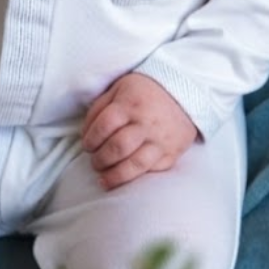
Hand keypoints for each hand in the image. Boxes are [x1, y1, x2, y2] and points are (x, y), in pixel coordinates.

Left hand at [81, 72, 198, 189]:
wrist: (182, 93)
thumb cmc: (143, 92)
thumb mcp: (118, 89)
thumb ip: (99, 109)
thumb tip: (86, 134)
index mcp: (130, 104)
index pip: (104, 126)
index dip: (90, 140)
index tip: (87, 146)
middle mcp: (146, 123)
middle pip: (118, 148)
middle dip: (100, 160)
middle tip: (95, 162)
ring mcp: (161, 140)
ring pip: (135, 165)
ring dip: (115, 176)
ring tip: (104, 179)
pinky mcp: (172, 153)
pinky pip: (152, 171)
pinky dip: (136, 177)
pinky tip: (124, 178)